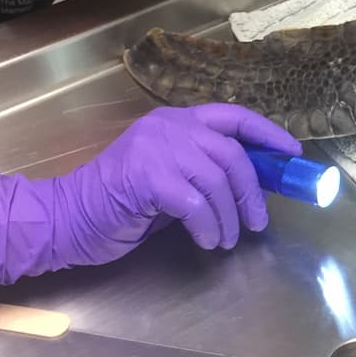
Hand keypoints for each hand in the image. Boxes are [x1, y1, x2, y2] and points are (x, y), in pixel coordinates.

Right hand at [0, 104, 301, 292]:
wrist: (63, 219)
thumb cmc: (116, 205)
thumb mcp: (169, 180)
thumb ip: (203, 172)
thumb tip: (251, 183)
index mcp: (174, 121)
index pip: (233, 116)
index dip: (268, 134)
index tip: (292, 155)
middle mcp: (168, 126)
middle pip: (232, 152)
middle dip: (253, 190)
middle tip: (257, 221)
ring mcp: (155, 147)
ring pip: (218, 178)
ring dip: (230, 215)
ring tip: (227, 239)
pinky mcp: (146, 175)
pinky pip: (195, 202)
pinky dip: (208, 224)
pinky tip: (207, 240)